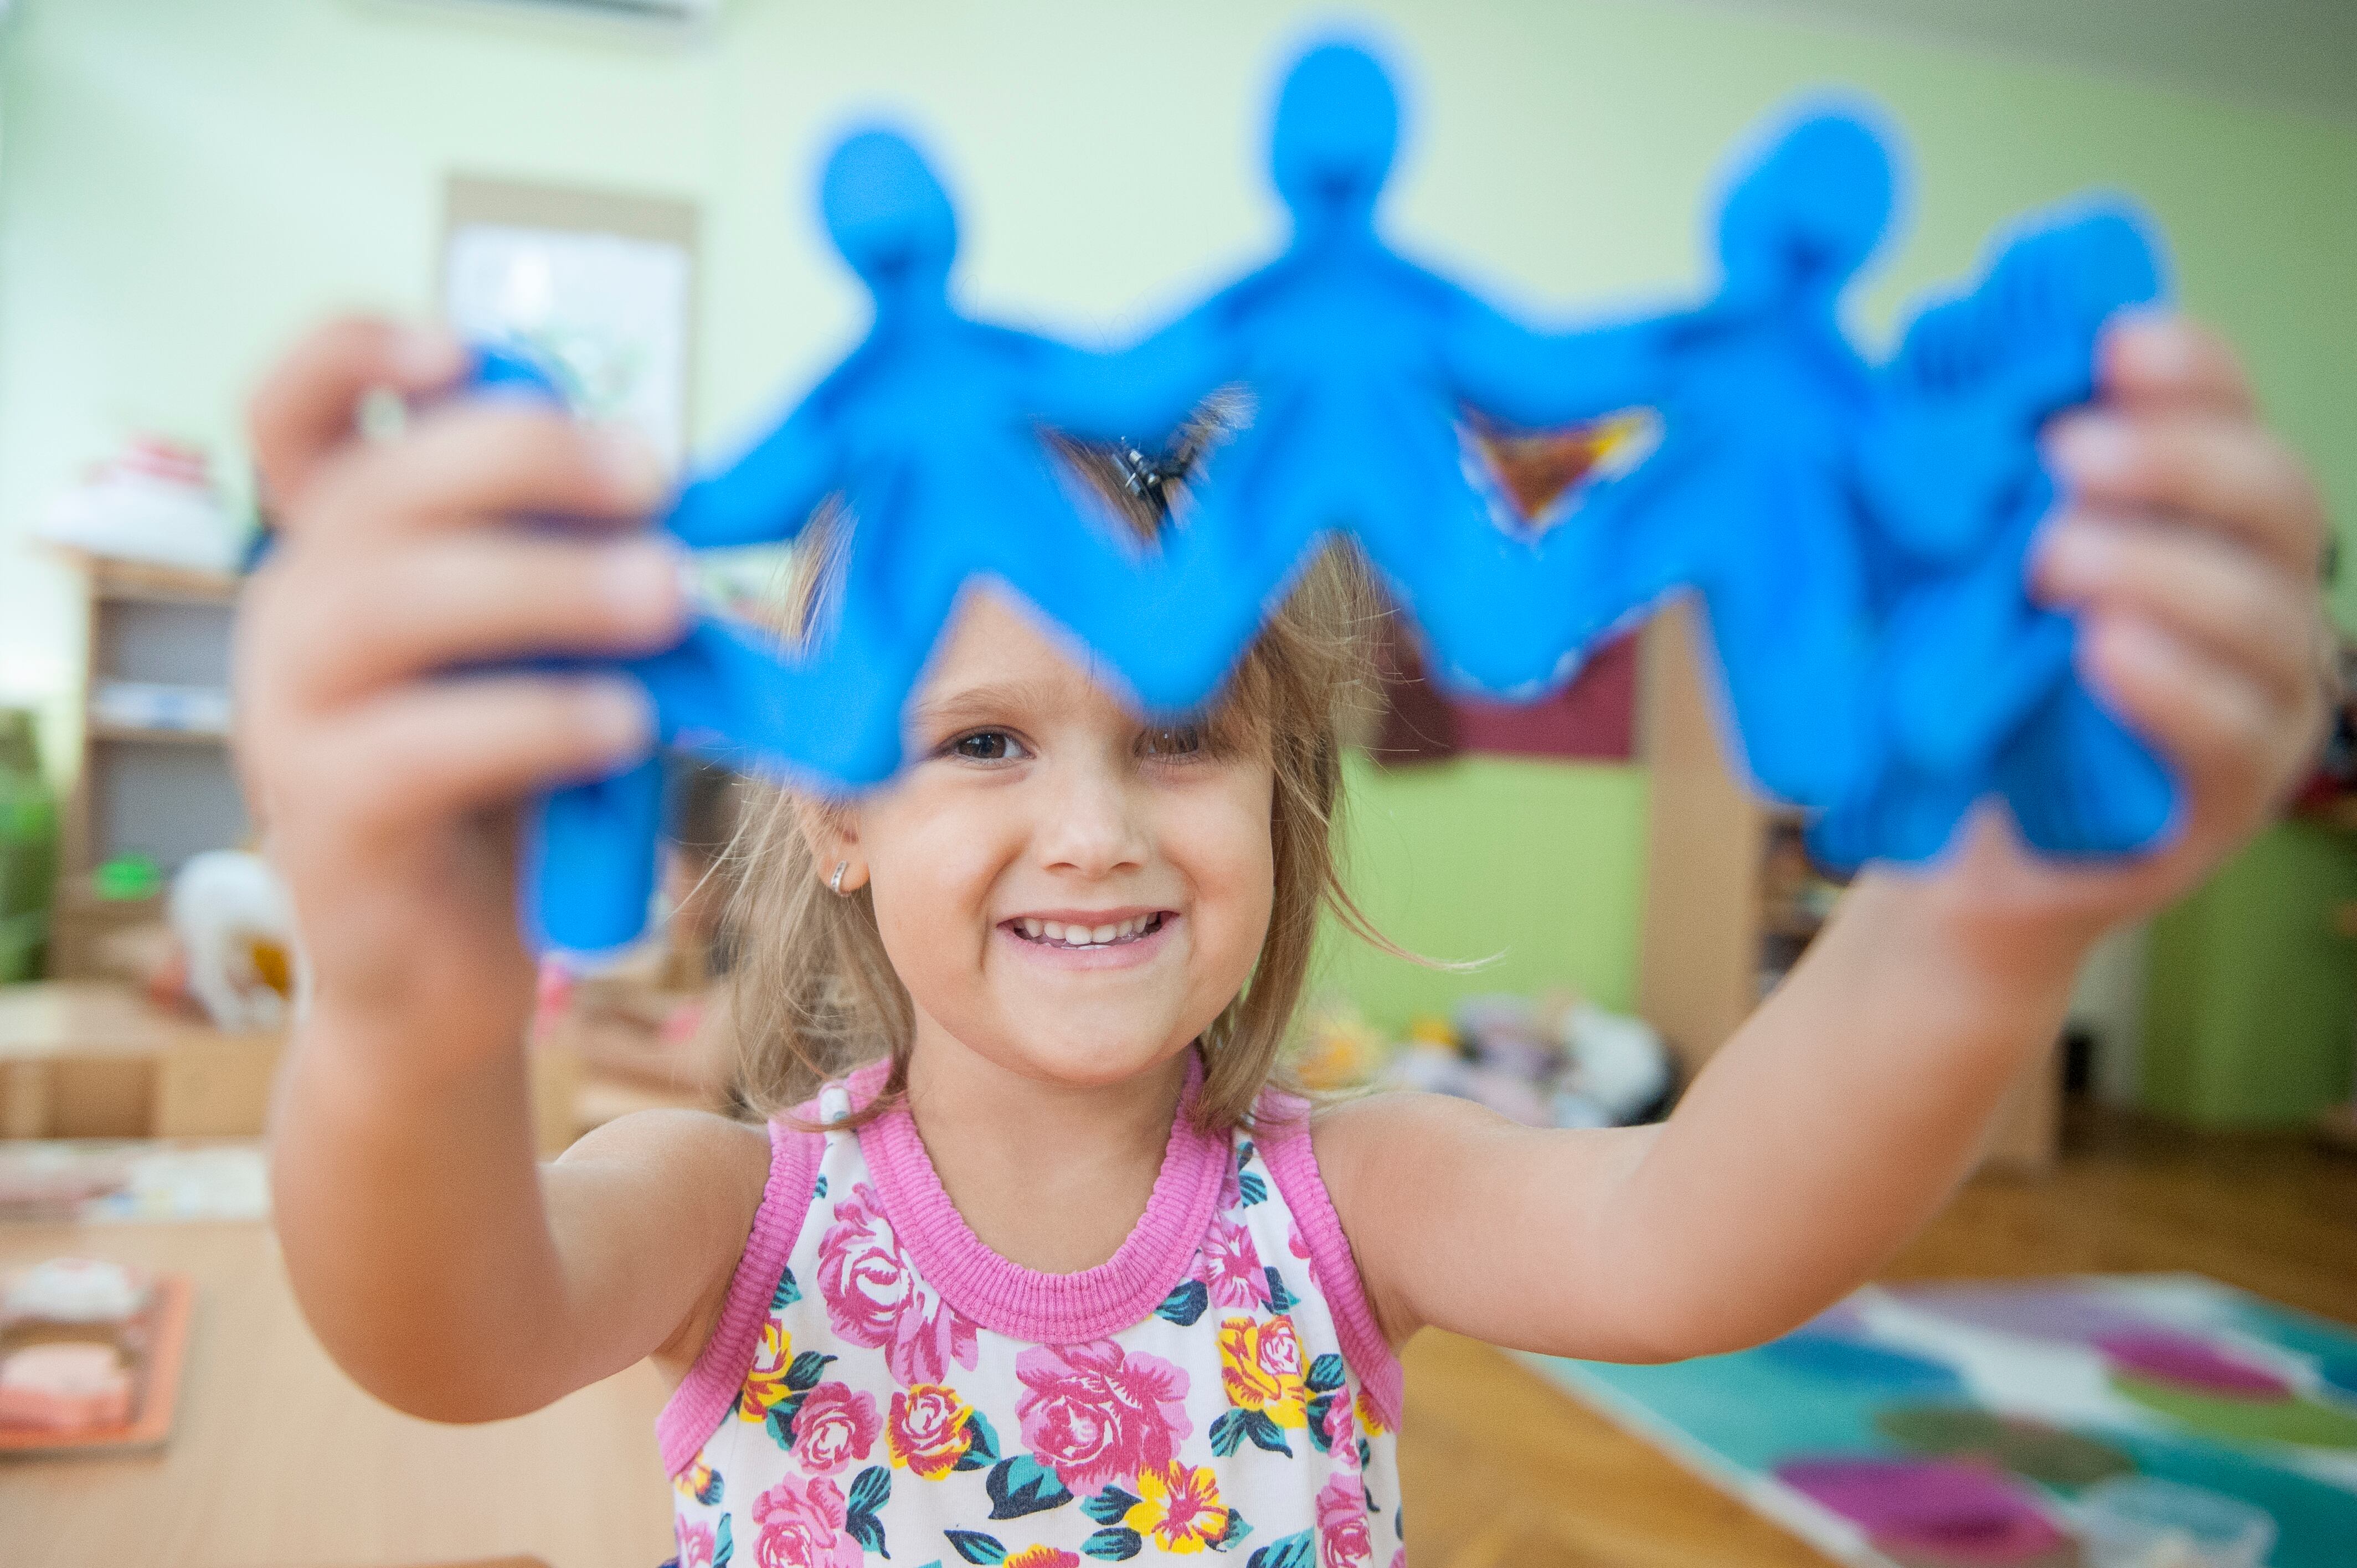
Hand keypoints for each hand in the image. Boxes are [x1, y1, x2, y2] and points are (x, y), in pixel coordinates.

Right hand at [234, 319, 685, 1069]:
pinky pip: (421, 746)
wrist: (447, 965)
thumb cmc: (512, 783)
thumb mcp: (543, 647)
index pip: (292, 414)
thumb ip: (572, 564)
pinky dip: (535, 720)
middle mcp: (291, 611)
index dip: (353, 355)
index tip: (465, 349)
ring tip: (670, 598)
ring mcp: (288, 714)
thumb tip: (678, 488)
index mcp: (339, 550)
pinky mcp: (325, 815)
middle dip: (522, 461)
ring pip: (388, 605)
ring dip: (544, 586)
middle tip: (658, 478)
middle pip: (376, 493)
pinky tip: (626, 725)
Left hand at [1893, 314, 2334, 956]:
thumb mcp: (1956, 569)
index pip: (2233, 412)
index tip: (2110, 343)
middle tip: (2063, 452)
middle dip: (2176, 461)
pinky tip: (2101, 650)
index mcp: (2203, 515)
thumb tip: (1933, 358)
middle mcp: (2262, 591)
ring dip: (2158, 570)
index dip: (2191, 369)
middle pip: (2277, 498)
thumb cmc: (1962, 682)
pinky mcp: (2235, 796)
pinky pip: (2231, 732)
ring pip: (2263, 614)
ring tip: (2052, 555)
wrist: (1949, 846)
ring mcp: (2268, 696)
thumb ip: (1969, 480)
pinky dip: (2169, 686)